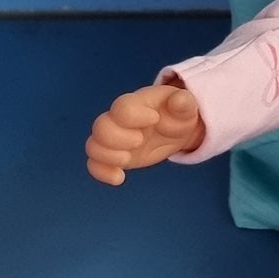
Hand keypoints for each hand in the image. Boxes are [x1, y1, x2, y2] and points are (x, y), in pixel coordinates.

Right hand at [85, 82, 204, 184]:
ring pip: (93, 146)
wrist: (174, 129)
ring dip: (108, 156)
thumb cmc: (177, 114)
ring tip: (128, 159)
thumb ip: (184, 103)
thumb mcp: (185, 107)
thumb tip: (180, 99)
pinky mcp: (114, 156)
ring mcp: (114, 139)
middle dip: (119, 138)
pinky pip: (95, 164)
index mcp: (136, 104)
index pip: (122, 107)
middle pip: (100, 127)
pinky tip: (120, 178)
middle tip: (140, 141)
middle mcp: (119, 121)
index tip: (155, 119)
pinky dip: (102, 173)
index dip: (135, 116)